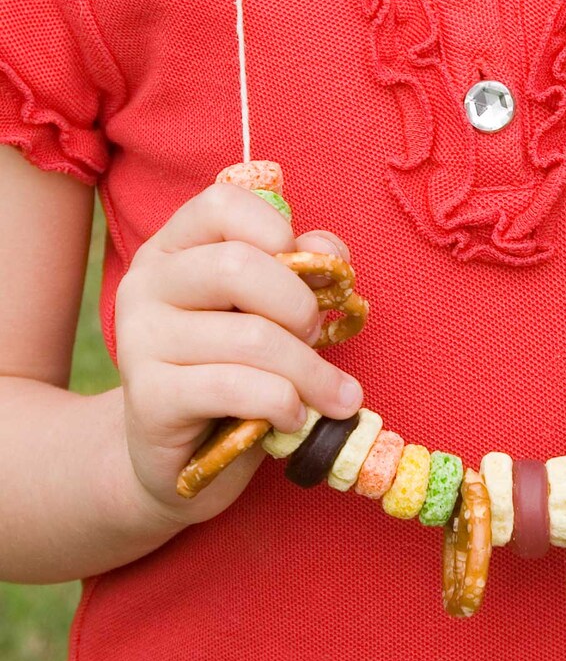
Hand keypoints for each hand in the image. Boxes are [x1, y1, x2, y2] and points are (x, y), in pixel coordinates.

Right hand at [114, 183, 362, 525]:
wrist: (180, 456)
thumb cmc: (235, 372)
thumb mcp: (270, 315)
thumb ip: (301, 273)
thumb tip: (330, 253)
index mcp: (174, 250)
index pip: (224, 205)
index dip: (280, 234)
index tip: (308, 279)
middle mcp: (146, 285)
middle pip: (239, 267)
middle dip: (301, 307)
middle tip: (315, 339)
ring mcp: (139, 340)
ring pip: (251, 337)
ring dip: (310, 372)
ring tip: (328, 397)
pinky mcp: (149, 397)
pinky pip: (236, 388)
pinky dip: (284, 404)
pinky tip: (293, 419)